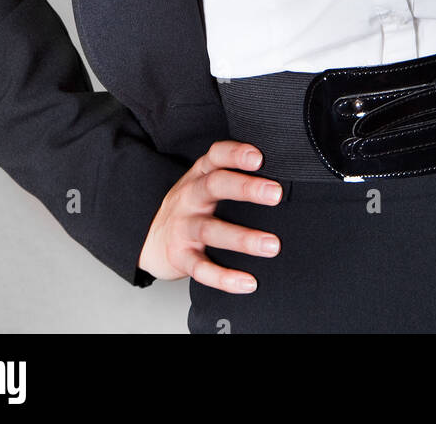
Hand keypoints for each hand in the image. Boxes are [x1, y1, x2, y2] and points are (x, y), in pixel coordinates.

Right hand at [137, 141, 282, 290]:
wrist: (150, 238)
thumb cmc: (193, 206)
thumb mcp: (205, 182)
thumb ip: (234, 175)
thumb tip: (285, 175)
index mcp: (200, 175)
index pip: (215, 156)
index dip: (235, 153)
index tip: (259, 157)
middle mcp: (190, 197)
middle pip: (214, 186)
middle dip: (245, 188)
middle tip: (276, 194)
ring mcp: (183, 227)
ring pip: (211, 230)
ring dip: (243, 238)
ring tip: (272, 246)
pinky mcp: (180, 256)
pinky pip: (201, 269)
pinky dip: (224, 278)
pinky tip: (248, 283)